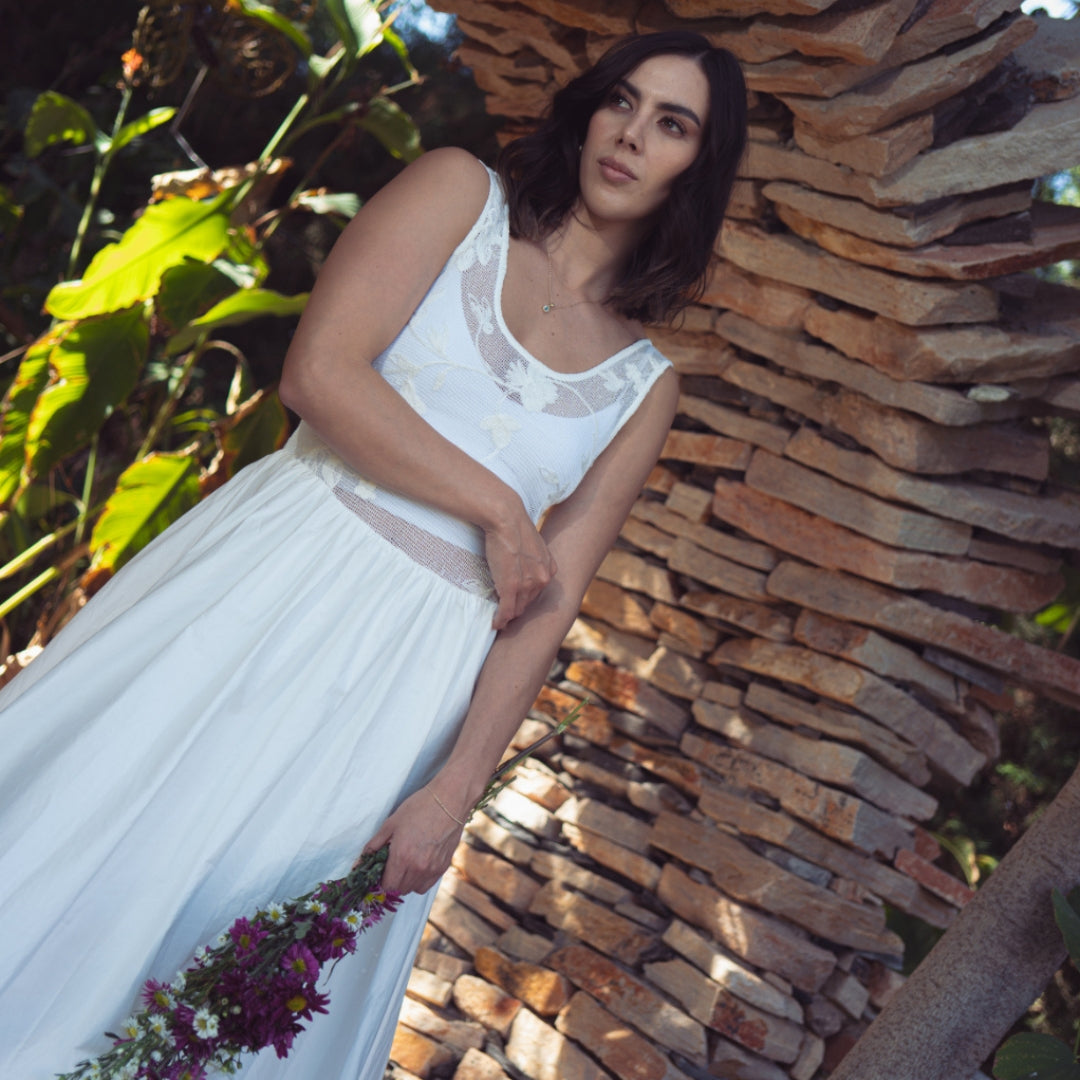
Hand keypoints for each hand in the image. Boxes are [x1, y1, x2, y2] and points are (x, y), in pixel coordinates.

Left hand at [361, 784, 466, 895]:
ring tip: (406, 864)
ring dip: (406, 882)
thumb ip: (374, 845)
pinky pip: (427, 884)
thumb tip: (358, 863)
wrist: (450, 800)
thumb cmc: (419, 807)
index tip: (381, 870)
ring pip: (414, 889)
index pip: (387, 886)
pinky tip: (419, 864)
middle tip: (392, 865)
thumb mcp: (391, 823)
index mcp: (401, 857)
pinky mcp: (443, 866)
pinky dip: (420, 880)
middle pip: (399, 890)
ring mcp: (432, 869)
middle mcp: (417, 867)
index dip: (381, 881)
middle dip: (392, 881)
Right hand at [483, 505, 556, 629]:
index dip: (525, 598)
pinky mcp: (511, 586)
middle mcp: (542, 579)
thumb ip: (532, 559)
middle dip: (517, 609)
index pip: (538, 592)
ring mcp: (527, 584)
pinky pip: (506, 610)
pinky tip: (495, 623)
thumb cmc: (514, 526)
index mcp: (550, 569)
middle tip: (505, 614)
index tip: (516, 602)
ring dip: (507, 617)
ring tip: (499, 620)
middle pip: (528, 603)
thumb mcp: (532, 544)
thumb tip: (522, 567)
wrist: (506, 517)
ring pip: (517, 609)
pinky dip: (500, 619)